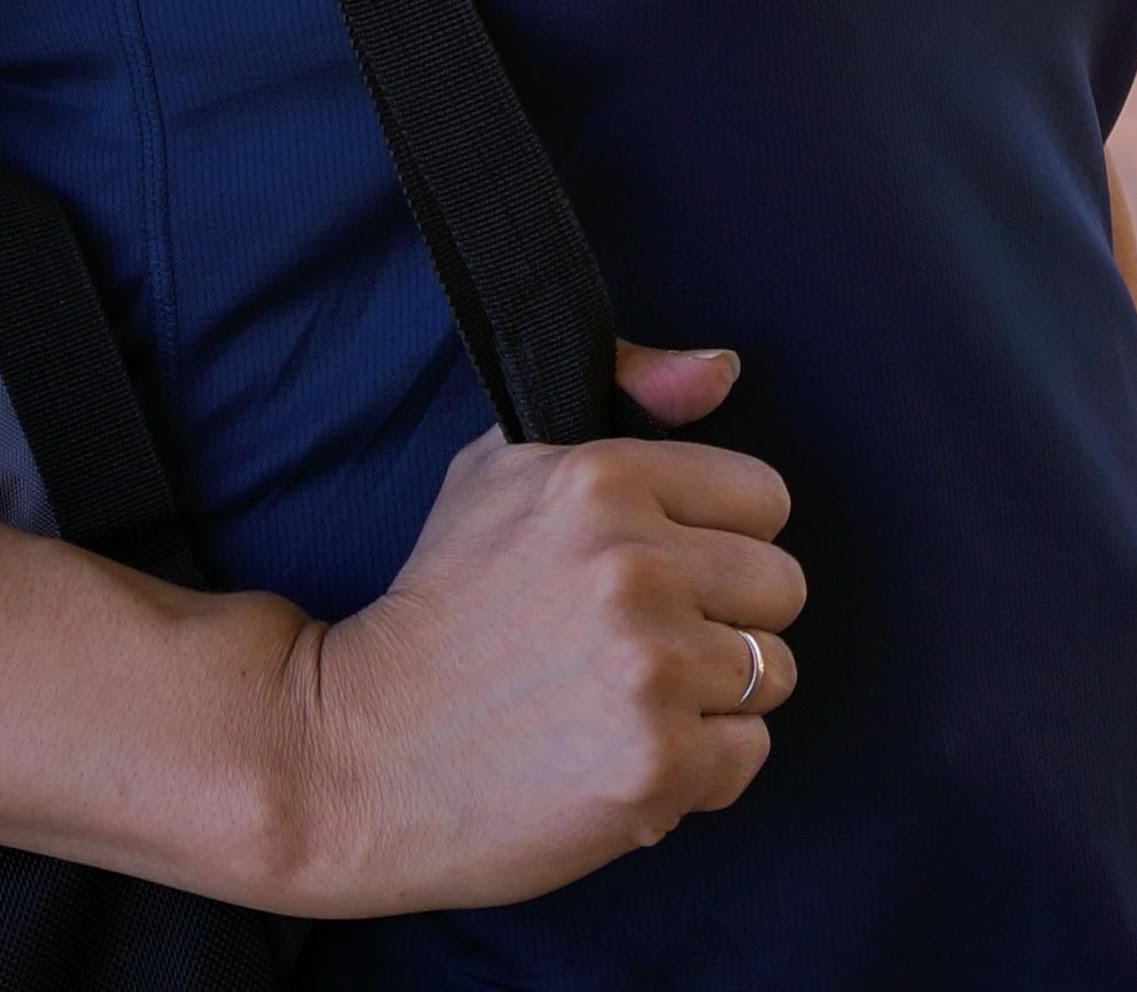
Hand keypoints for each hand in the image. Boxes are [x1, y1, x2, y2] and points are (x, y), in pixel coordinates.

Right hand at [267, 341, 800, 913]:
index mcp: (604, 480)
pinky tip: (619, 755)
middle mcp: (636, 567)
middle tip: (639, 646)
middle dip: (722, 618)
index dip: (717, 541)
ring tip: (623, 702)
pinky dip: (697, 767)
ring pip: (770, 673)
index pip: (763, 500)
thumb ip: (623, 396)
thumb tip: (720, 369)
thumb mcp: (500, 469)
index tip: (663, 573)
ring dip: (712, 697)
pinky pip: (748, 754)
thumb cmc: (439, 609)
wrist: (357, 755)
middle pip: (780, 588)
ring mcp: (650, 670)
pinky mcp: (657, 765)